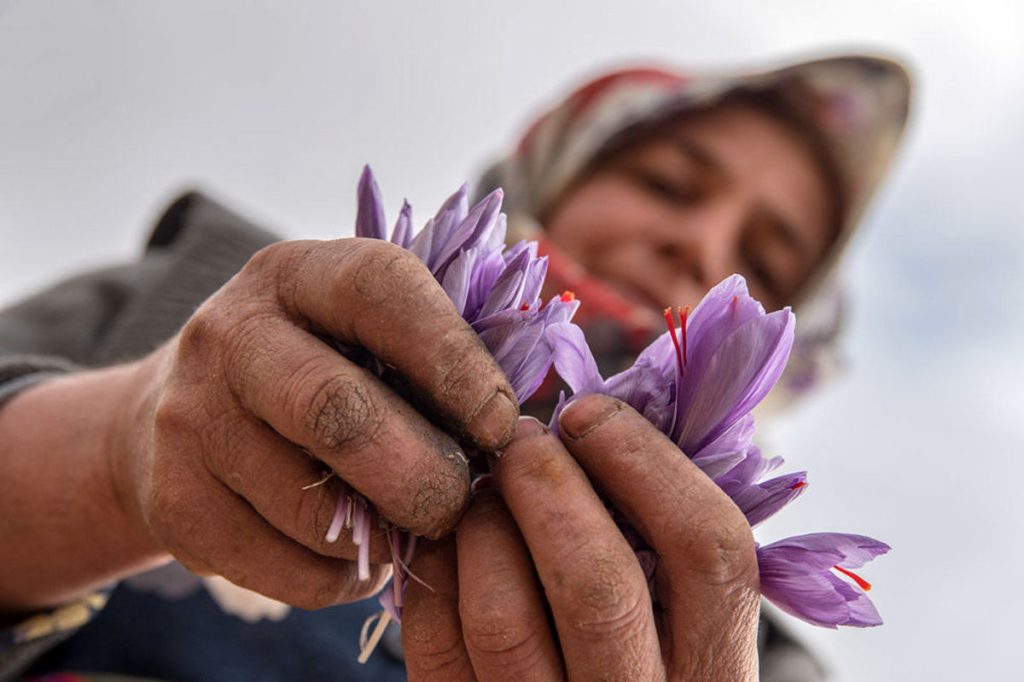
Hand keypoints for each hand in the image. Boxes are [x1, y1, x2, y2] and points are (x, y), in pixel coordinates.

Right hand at [112, 238, 518, 608]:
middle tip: (459, 499)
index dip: (452, 359)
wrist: (175, 412)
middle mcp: (231, 334)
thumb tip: (514, 429)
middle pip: (336, 411)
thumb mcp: (360, 331)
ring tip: (407, 523)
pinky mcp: (173, 502)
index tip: (501, 422)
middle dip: (422, 472)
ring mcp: (189, 418)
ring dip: (385, 535)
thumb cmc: (314, 367)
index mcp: (297, 274)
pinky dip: (344, 579)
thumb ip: (433, 355)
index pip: (380, 291)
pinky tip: (357, 552)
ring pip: (313, 510)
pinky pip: (286, 570)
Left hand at [401, 395, 760, 680]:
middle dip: (546, 484)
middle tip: (519, 440)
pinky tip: (448, 538)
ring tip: (483, 488)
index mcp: (715, 666)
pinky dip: (435, 570)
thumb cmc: (634, 660)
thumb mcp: (680, 619)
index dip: (642, 460)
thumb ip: (656, 537)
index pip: (707, 546)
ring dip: (483, 525)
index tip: (585, 413)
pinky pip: (438, 644)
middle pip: (597, 583)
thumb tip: (587, 426)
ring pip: (503, 618)